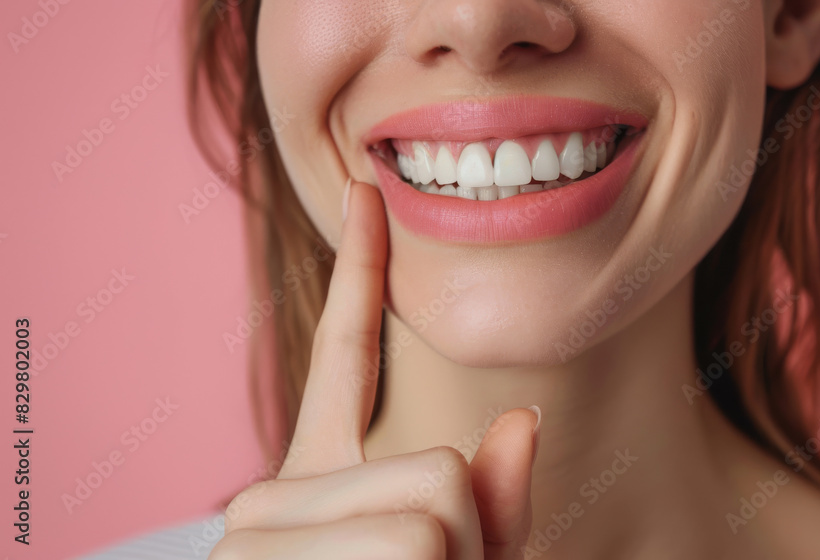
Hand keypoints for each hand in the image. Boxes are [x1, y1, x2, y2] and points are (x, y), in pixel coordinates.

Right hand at [209, 179, 539, 558]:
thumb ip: (494, 501)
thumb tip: (523, 418)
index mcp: (317, 477)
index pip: (344, 350)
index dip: (361, 265)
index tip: (364, 187)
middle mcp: (269, 496)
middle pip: (441, 471)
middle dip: (466, 540)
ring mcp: (250, 534)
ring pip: (437, 503)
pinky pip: (418, 537)